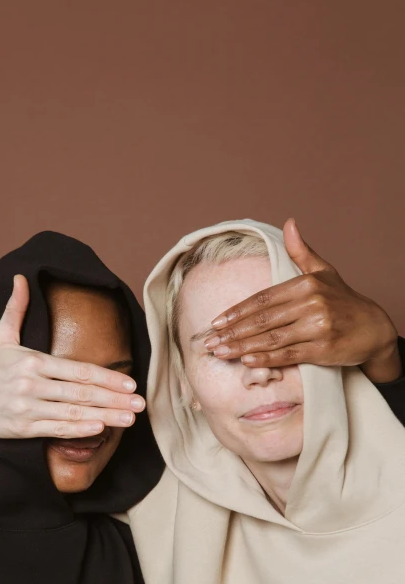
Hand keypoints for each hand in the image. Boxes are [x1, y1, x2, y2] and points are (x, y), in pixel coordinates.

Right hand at [0, 275, 145, 439]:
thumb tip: (20, 277)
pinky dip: (79, 430)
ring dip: (105, 416)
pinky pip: (56, 430)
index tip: (130, 383)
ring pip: (73, 413)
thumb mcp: (0, 337)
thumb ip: (16, 309)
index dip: (107, 377)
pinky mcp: (23, 428)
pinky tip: (100, 429)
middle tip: (141, 403)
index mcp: (32, 361)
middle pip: (81, 393)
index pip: (78, 370)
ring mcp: (27, 408)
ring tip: (130, 418)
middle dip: (114, 399)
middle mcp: (31, 384)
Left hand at [204, 218, 401, 382]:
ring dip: (242, 347)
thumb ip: (301, 251)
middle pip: (263, 320)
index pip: (263, 299)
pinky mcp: (323, 349)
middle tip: (209, 342)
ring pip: (271, 338)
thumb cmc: (344, 301)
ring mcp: (317, 327)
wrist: (374, 328)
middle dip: (233, 332)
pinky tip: (247, 361)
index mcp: (306, 284)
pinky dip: (266, 359)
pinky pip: (288, 354)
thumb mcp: (324, 272)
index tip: (216, 322)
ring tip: (220, 353)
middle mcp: (311, 303)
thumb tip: (289, 222)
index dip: (237, 311)